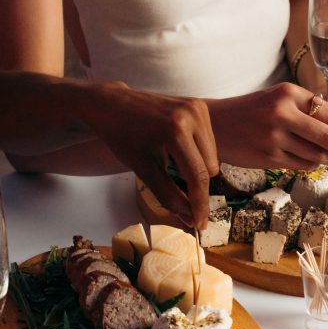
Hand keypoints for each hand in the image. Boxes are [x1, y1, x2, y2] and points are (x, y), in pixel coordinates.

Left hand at [92, 86, 219, 228]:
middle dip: (197, 184)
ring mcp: (198, 107)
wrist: (113, 104)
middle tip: (176, 186)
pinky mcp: (199, 104)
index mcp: (176, 131)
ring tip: (172, 161)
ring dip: (199, 167)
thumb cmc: (123, 137)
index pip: (198, 176)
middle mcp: (192, 116)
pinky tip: (178, 148)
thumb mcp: (143, 170)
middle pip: (211, 168)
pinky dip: (198, 152)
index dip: (200, 203)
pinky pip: (209, 141)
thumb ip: (169, 195)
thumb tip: (190, 219)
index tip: (200, 223)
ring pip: (214, 156)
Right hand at [207, 82, 327, 170]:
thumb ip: (306, 110)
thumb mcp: (278, 100)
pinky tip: (310, 161)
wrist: (214, 125)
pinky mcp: (268, 156)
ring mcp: (275, 136)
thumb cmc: (250, 113)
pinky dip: (312, 165)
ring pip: (317, 154)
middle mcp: (283, 113)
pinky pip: (302, 165)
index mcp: (289, 93)